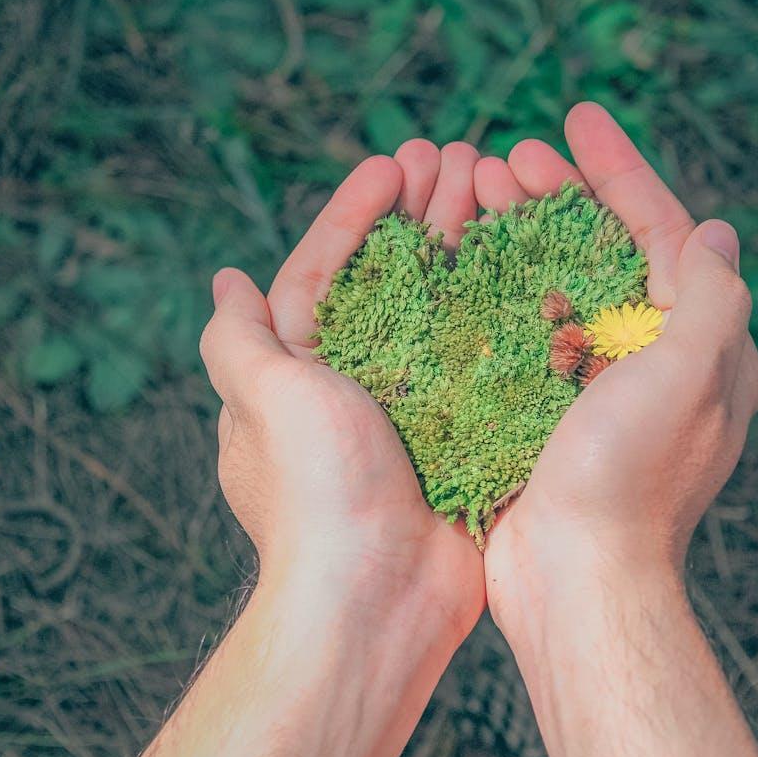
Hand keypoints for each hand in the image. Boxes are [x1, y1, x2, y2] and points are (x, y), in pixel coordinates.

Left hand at [201, 147, 484, 625]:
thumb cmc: (316, 491)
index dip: (357, 213)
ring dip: (466, 249)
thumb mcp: (263, 399)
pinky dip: (504, 312)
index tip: (395, 163)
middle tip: (461, 159)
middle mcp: (356, 389)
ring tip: (497, 190)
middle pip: (392, 281)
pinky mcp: (465, 436)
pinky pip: (486, 360)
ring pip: (444, 311)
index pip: (325, 272)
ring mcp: (414, 413)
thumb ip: (238, 338)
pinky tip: (532, 266)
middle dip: (421, 217)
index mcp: (300, 374)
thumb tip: (226, 281)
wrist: (379, 597)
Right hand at [474, 101, 757, 615]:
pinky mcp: (551, 413)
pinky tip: (463, 262)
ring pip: (562, 287)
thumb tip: (718, 232)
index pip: (666, 234)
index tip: (576, 118)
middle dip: (561, 197)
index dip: (621, 171)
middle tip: (505, 158)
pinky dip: (500, 291)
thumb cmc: (632, 480)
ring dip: (522, 236)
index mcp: (702, 348)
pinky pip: (529, 332)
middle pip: (608, 253)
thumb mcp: (689, 377)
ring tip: (474, 193)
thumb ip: (712, 298)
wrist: (576, 581)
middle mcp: (656, 361)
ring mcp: (600, 388)